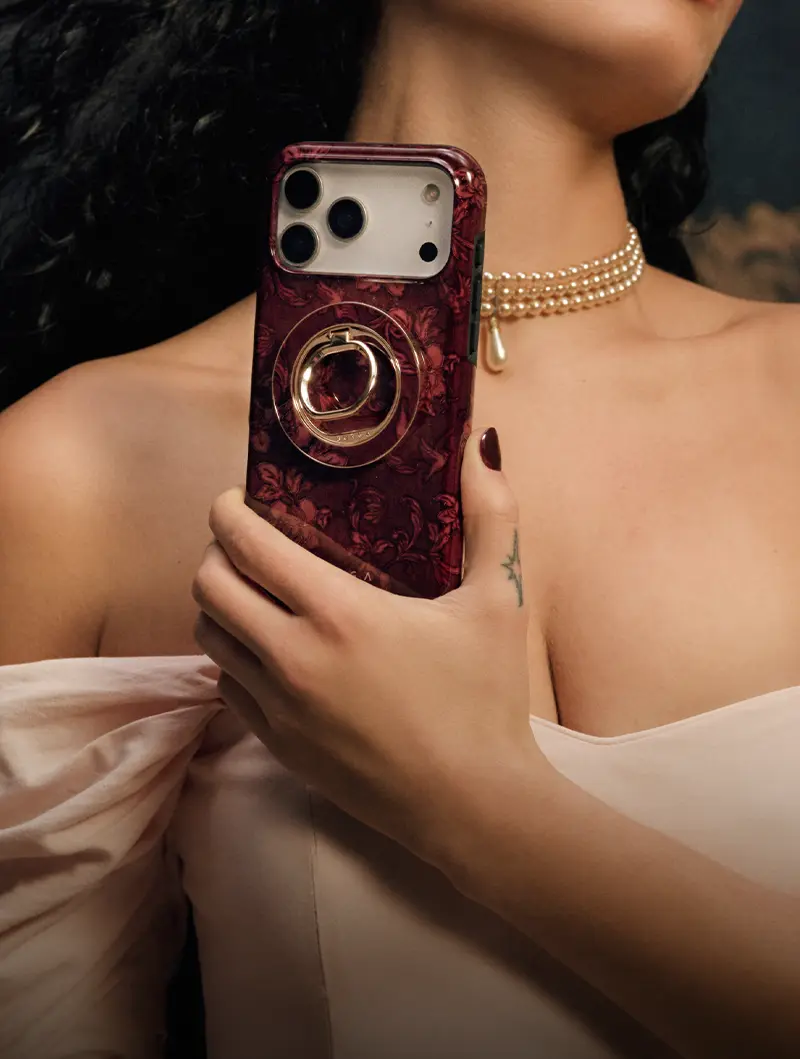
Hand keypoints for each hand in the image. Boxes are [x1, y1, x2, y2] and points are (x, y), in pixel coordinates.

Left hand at [193, 429, 548, 866]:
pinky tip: (269, 650)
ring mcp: (279, 708)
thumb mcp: (500, 601)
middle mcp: (292, 657)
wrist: (474, 806)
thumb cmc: (487, 700)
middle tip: (247, 543)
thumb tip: (482, 444)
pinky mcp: (279, 746)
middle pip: (208, 586)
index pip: (245, 544)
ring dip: (219, 605)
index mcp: (338, 613)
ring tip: (253, 592)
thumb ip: (491, 515)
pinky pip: (228, 687)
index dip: (227, 511)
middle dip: (217, 553)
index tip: (238, 498)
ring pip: (209, 638)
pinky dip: (234, 657)